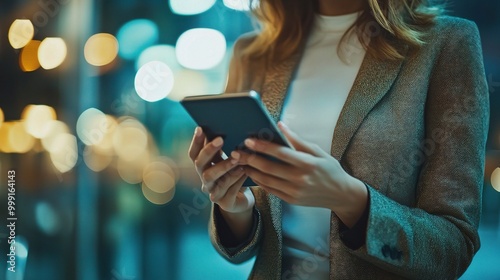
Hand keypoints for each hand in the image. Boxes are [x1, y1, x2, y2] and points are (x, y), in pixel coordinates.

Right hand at [188, 127, 254, 214]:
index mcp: (204, 167)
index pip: (194, 154)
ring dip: (224, 166)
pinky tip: (245, 171)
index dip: (196, 142)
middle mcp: (205, 179)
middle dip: (209, 151)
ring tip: (237, 157)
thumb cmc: (236, 175)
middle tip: (220, 139)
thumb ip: (226, 148)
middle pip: (200, 165)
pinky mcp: (225, 203)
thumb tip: (230, 124)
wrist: (243, 199)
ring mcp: (213, 192)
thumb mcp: (230, 160)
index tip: (200, 128)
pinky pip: (228, 191)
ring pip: (213, 178)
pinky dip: (237, 180)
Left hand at [232, 122, 366, 226]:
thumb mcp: (318, 151)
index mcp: (308, 163)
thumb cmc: (329, 169)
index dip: (263, 146)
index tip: (249, 140)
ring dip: (251, 171)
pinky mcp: (291, 200)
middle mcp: (300, 179)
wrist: (340, 194)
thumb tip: (280, 126)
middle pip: (269, 167)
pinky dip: (259, 181)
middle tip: (237, 151)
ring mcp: (294, 191)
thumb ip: (297, 140)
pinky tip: (252, 173)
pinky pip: (270, 190)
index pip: (280, 153)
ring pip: (266, 180)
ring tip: (241, 162)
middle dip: (250, 158)